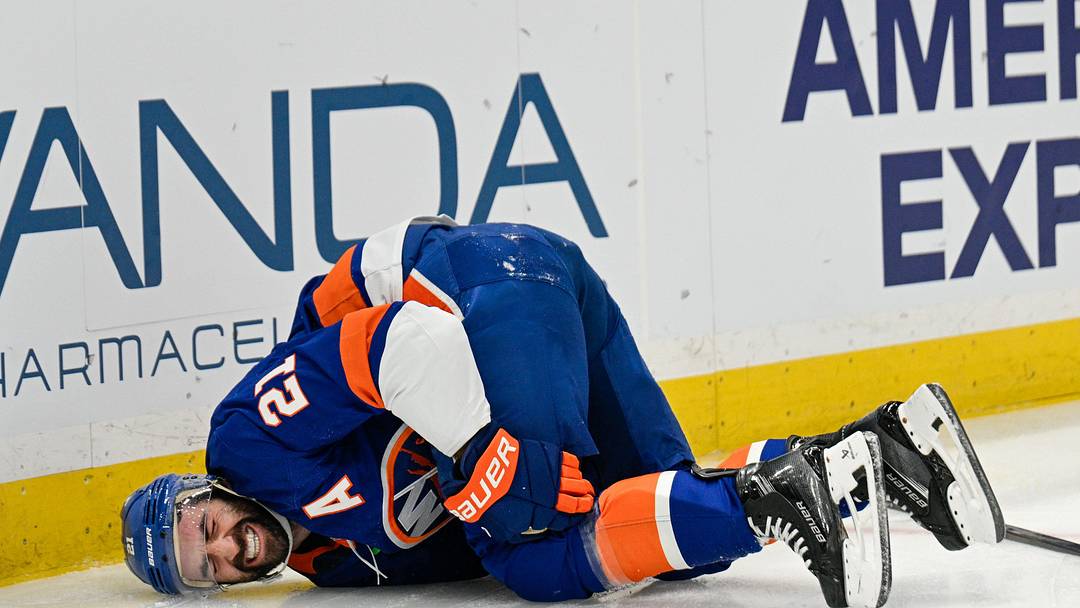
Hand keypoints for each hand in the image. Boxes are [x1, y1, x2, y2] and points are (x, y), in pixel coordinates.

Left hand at [437, 427, 594, 541]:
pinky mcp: (548, 454)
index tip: (579, 517)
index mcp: (543, 512)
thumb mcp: (502, 527)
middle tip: (589, 500)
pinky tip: (575, 468)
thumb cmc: (491, 499)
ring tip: (585, 486)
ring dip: (582, 484)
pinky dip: (574, 465)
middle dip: (585, 501)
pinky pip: (568, 461)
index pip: (567, 518)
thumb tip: (525, 534)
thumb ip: (518, 532)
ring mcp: (552, 472)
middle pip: (577, 498)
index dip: (575, 518)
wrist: (485, 469)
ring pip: (576, 479)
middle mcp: (553, 493)